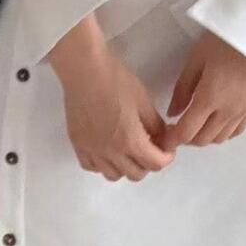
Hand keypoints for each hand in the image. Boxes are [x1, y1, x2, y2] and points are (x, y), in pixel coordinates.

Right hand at [48, 13, 176, 181]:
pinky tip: (107, 148)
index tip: (167, 147)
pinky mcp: (77, 144)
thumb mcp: (144, 101)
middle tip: (150, 146)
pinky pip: (91, 167)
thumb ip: (156, 125)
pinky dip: (103, 164)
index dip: (167, 157)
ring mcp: (91, 150)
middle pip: (136, 174)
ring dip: (126, 166)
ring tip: (128, 148)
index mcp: (130, 141)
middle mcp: (110, 152)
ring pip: (113, 175)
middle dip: (148, 163)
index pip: (156, 164)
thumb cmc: (116, 80)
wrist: (84, 70)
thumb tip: (163, 139)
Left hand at [159, 30, 245, 151]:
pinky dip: (223, 133)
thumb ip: (182, 89)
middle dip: (187, 139)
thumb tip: (172, 113)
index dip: (173, 140)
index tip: (164, 140)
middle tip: (177, 129)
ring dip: (205, 137)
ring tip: (196, 124)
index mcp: (210, 98)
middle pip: (204, 139)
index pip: (187, 131)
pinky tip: (216, 122)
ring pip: (221, 139)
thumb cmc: (222, 42)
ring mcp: (244, 111)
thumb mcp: (195, 60)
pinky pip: (237, 131)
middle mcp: (228, 110)